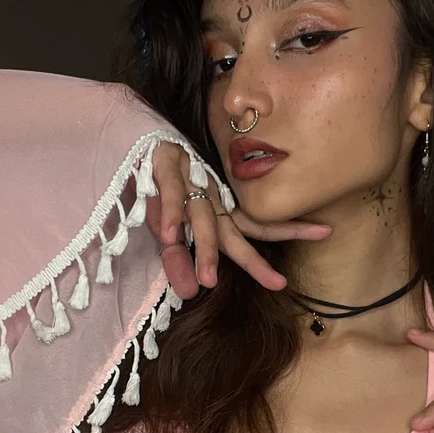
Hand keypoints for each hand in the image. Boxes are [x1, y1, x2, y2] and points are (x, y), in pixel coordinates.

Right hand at [146, 142, 331, 300]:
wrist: (149, 138)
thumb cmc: (165, 184)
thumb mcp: (168, 229)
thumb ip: (177, 261)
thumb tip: (190, 294)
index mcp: (219, 209)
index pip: (250, 233)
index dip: (267, 255)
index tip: (284, 283)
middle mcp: (211, 198)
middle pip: (234, 234)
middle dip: (253, 260)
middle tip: (278, 284)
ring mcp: (191, 181)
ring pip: (202, 217)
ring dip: (204, 246)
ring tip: (209, 278)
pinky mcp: (167, 166)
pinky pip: (171, 191)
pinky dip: (171, 213)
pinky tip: (171, 235)